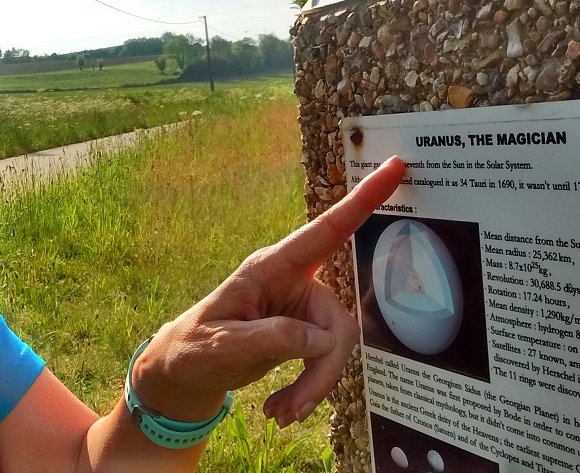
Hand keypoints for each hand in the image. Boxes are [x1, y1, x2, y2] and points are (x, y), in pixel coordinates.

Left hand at [133, 156, 404, 427]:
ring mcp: (299, 308)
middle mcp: (291, 282)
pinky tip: (280, 409)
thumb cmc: (194, 349)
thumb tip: (322, 342)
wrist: (184, 370)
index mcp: (270, 267)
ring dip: (312, 387)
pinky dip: (308, 390)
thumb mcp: (224, 347)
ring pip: (334, 347)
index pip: (325, 230)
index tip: (395, 166)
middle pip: (336, 322)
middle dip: (321, 371)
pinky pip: (325, 360)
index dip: (363, 200)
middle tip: (291, 410)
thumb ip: (271, 339)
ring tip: (279, 413)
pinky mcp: (302, 332)